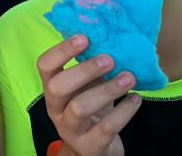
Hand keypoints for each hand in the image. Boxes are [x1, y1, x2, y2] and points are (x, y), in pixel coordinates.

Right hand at [37, 35, 141, 155]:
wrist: (93, 150)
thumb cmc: (91, 110)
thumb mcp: (86, 88)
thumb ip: (91, 69)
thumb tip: (109, 41)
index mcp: (52, 89)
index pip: (45, 66)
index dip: (62, 50)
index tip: (84, 37)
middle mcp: (56, 110)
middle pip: (58, 87)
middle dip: (84, 70)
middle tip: (109, 59)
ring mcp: (70, 130)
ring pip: (80, 108)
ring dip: (107, 90)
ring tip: (129, 77)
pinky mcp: (90, 147)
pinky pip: (106, 128)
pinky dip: (124, 111)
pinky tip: (136, 98)